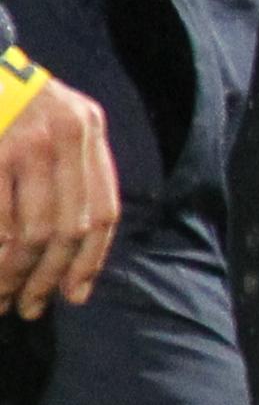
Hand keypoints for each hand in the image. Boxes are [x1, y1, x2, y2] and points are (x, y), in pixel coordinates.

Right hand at [0, 71, 117, 321]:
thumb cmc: (8, 97)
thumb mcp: (56, 118)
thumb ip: (71, 168)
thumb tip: (74, 243)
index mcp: (88, 129)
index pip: (104, 210)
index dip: (91, 259)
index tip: (75, 294)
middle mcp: (67, 136)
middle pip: (69, 229)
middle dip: (50, 276)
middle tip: (32, 307)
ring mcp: (27, 144)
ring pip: (32, 232)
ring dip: (17, 275)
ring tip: (5, 300)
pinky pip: (1, 221)